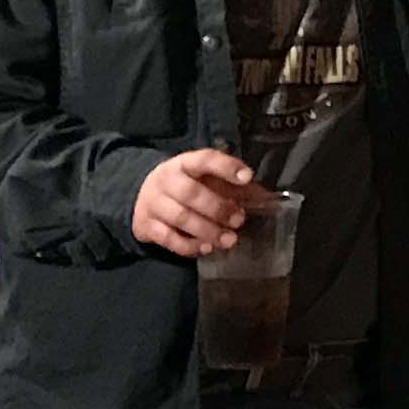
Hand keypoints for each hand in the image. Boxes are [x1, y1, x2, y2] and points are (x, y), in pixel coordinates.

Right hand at [133, 148, 261, 258]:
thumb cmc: (185, 187)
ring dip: (207, 230)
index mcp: (184, 164)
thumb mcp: (206, 179)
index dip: (226, 167)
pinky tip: (206, 248)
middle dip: (218, 208)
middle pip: (191, 193)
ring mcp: (153, 203)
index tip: (247, 177)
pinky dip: (189, 246)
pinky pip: (168, 238)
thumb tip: (267, 199)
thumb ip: (234, 187)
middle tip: (239, 220)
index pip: (205, 159)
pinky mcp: (146, 226)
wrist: (141, 196)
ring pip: (180, 217)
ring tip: (229, 240)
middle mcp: (166, 180)